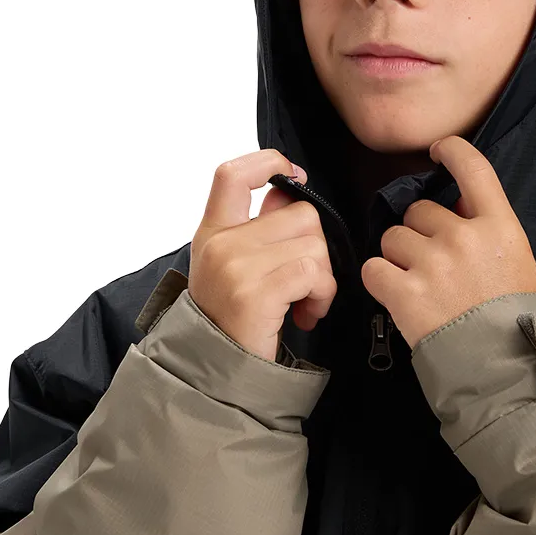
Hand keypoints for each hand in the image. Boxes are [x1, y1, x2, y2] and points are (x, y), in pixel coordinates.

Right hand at [188, 150, 337, 361]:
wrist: (214, 373)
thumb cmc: (232, 319)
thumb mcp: (233, 265)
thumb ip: (259, 227)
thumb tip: (290, 187)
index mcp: (213, 230)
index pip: (232, 174)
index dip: (268, 161)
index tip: (295, 175)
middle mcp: (221, 243)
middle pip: (300, 212)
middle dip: (316, 247)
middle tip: (306, 282)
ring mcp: (236, 266)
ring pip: (313, 244)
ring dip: (322, 277)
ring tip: (304, 303)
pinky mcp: (255, 292)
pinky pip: (314, 273)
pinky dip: (322, 295)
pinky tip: (307, 314)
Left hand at [361, 135, 535, 349]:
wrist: (507, 368)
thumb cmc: (518, 319)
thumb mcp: (519, 264)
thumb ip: (488, 233)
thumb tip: (455, 211)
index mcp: (498, 225)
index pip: (473, 167)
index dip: (451, 151)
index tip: (438, 150)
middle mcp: (463, 236)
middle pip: (419, 211)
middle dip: (419, 232)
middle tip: (432, 263)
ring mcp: (432, 263)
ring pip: (392, 238)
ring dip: (398, 257)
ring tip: (416, 284)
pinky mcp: (405, 292)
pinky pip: (374, 269)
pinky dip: (380, 281)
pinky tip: (396, 296)